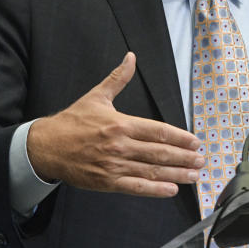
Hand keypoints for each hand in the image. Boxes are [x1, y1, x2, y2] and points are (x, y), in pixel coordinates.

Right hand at [27, 52, 203, 196]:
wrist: (47, 146)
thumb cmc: (72, 122)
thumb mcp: (96, 96)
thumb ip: (118, 79)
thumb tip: (131, 58)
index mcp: (120, 123)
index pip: (157, 130)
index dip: (180, 137)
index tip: (195, 142)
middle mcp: (120, 145)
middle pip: (159, 152)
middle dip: (184, 157)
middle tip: (201, 160)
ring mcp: (114, 165)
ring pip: (151, 171)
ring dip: (176, 174)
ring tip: (194, 176)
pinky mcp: (107, 181)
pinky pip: (136, 187)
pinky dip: (155, 189)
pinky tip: (171, 189)